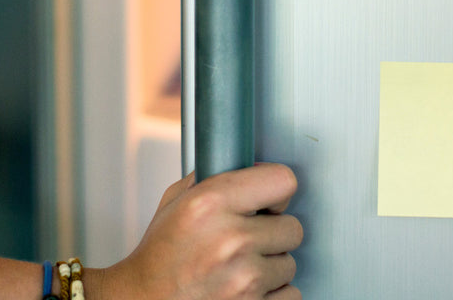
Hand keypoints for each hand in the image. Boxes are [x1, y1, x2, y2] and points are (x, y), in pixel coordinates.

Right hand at [89, 163, 302, 299]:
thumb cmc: (159, 256)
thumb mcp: (175, 201)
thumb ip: (212, 178)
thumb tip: (246, 166)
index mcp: (211, 203)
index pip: (282, 181)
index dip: (277, 191)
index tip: (270, 199)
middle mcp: (231, 239)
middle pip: (293, 227)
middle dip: (274, 232)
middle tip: (250, 237)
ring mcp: (244, 280)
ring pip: (289, 264)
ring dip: (271, 265)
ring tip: (242, 266)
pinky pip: (290, 296)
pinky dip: (274, 294)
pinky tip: (249, 288)